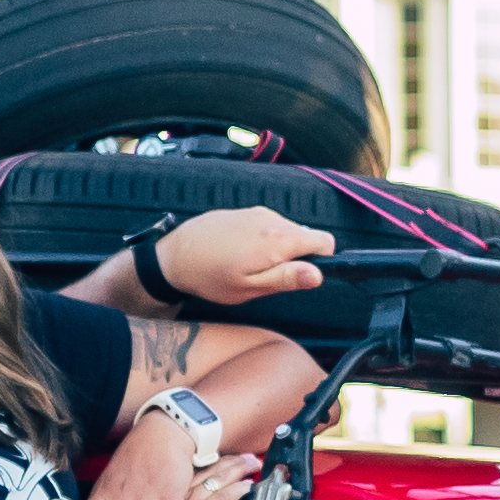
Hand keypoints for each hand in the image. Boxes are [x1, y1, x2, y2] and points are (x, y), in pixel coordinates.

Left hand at [150, 205, 337, 308]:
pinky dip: (263, 240)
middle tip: (267, 276)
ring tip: (249, 266)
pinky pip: (269, 226)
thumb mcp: (250, 288)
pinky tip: (240, 254)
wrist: (174, 255)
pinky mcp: (245, 212)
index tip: (300, 275)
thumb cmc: (209, 276)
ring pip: (287, 232)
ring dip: (278, 250)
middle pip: (306, 237)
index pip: (325, 242)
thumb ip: (287, 279)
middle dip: (296, 257)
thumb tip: (318, 275)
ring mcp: (257, 213)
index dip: (320, 261)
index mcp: (278, 239)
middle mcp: (271, 219)